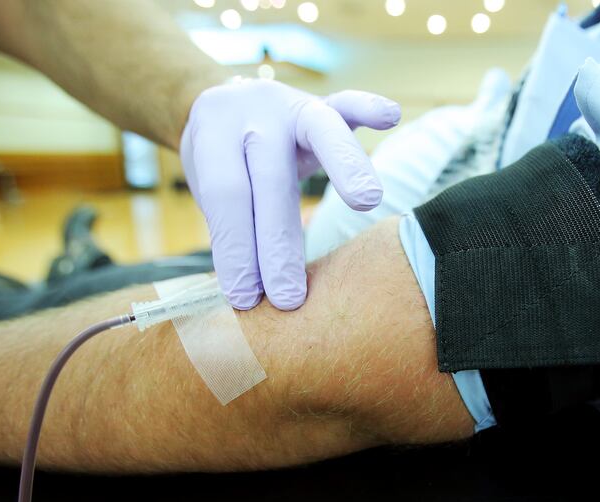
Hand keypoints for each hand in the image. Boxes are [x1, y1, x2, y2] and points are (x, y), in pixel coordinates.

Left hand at [180, 79, 400, 309]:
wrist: (220, 106)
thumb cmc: (218, 163)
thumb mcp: (209, 189)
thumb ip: (233, 226)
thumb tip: (251, 295)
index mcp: (215, 137)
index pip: (226, 198)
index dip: (236, 250)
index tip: (246, 299)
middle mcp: (255, 117)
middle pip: (270, 180)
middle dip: (279, 244)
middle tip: (289, 298)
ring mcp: (292, 106)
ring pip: (319, 132)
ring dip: (346, 166)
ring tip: (366, 201)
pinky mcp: (322, 106)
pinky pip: (347, 103)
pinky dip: (369, 107)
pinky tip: (390, 115)